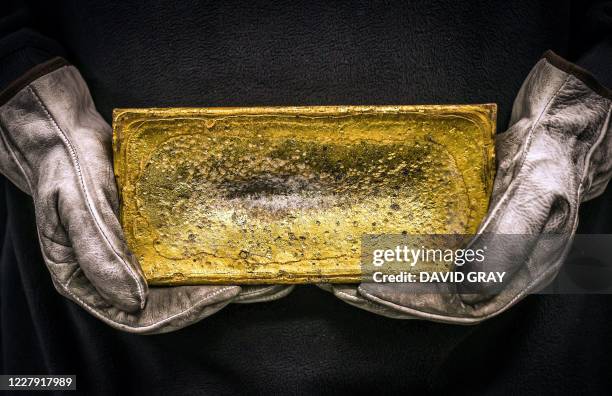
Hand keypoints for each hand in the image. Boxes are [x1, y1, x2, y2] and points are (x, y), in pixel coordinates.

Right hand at [0, 59, 291, 332]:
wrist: (65, 135)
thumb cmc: (63, 167)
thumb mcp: (75, 206)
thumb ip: (99, 254)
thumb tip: (133, 301)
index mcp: (89, 282)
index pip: (141, 315)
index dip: (184, 309)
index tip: (222, 293)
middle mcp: (116, 278)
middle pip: (171, 304)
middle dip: (215, 299)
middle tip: (257, 286)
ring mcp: (137, 258)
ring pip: (184, 282)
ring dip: (225, 283)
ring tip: (267, 278)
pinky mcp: (152, 238)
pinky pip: (185, 255)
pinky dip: (215, 257)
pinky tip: (246, 250)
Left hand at [323, 51, 611, 322]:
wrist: (552, 137)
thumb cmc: (548, 160)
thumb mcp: (536, 191)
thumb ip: (510, 235)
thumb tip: (472, 282)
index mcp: (518, 273)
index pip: (460, 305)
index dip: (415, 304)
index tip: (374, 293)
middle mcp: (494, 274)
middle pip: (436, 301)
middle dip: (389, 300)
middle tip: (346, 290)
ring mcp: (477, 257)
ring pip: (427, 284)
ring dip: (386, 285)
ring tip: (346, 279)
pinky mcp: (463, 239)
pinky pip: (427, 259)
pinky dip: (397, 260)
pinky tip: (369, 254)